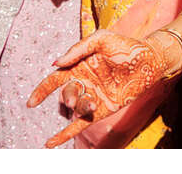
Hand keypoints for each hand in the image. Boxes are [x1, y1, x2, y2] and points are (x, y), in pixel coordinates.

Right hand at [26, 29, 171, 147]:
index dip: (41, 90)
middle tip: (74, 97)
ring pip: (76, 108)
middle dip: (67, 97)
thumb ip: (78, 49)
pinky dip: (65, 134)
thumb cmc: (126, 46)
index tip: (30, 102)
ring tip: (92, 103)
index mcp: (79, 67)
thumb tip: (56, 63)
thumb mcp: (101, 39)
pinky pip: (80, 124)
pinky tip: (50, 143)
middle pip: (65, 94)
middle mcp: (84, 83)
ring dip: (79, 108)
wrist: (150, 60)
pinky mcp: (104, 109)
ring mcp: (93, 97)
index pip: (55, 80)